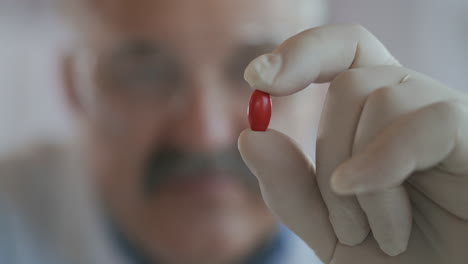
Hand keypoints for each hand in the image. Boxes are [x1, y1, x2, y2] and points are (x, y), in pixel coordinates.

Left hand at [238, 24, 467, 263]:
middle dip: (329, 157)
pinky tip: (383, 223)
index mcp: (378, 116)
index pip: (343, 51)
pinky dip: (383, 167)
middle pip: (349, 84)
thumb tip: (251, 135)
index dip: (301, 53)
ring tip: (383, 237)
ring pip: (377, 100)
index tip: (257, 78)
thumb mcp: (331, 228)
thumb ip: (290, 188)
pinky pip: (424, 123)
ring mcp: (446, 116)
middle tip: (346, 227)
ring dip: (360, 182)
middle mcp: (413, 104)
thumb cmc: (401, 259)